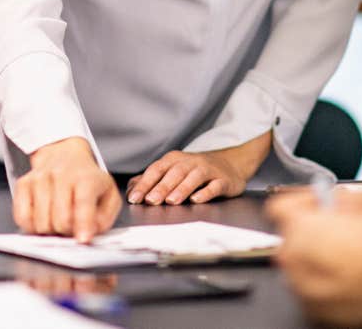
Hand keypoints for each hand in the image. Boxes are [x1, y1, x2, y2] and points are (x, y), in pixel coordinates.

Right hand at [14, 136, 120, 242]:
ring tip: (59, 219)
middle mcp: (61, 173)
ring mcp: (40, 178)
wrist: (66, 156)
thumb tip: (90, 232)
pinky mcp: (23, 184)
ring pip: (41, 223)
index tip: (83, 239)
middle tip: (72, 225)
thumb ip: (105, 217)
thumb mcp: (109, 195)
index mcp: (86, 176)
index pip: (83, 202)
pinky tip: (44, 217)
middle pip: (61, 220)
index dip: (83, 223)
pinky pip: (22, 218)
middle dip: (68, 231)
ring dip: (51, 230)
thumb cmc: (88, 180)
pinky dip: (32, 226)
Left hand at [127, 131, 270, 205]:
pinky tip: (197, 199)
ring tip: (171, 201)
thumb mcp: (174, 170)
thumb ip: (152, 179)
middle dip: (162, 187)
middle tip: (150, 201)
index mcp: (175, 160)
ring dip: (182, 188)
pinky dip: (205, 192)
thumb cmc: (196, 170)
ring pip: (194, 178)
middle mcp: (191, 162)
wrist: (231, 164)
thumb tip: (130, 189)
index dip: (145, 183)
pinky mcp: (223, 180)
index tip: (134, 198)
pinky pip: (214, 186)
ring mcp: (208, 170)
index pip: (157, 169)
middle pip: (175, 173)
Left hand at [275, 207, 361, 326]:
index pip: (279, 208)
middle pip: (289, 236)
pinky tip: (348, 272)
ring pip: (298, 264)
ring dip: (314, 254)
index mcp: (304, 230)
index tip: (317, 202)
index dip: (300, 201)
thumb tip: (334, 202)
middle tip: (336, 225)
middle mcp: (296, 261)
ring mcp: (304, 290)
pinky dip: (322, 278)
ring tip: (346, 250)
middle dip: (309, 228)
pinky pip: (310, 287)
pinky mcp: (316, 311)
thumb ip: (342, 199)